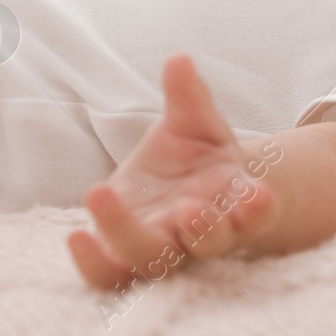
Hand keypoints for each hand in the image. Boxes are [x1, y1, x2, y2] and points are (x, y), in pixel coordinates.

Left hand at [68, 54, 279, 288]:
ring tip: (103, 196)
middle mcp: (205, 234)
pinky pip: (110, 276)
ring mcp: (165, 252)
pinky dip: (94, 263)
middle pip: (209, 243)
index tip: (258, 195)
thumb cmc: (196, 155)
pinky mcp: (126, 260)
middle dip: (204, 230)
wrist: (176, 191)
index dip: (260, 210)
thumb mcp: (194, 122)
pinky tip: (76, 236)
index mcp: (234, 199)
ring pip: (156, 262)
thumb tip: (177, 58)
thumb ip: (189, 96)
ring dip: (137, 242)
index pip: (257, 214)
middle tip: (189, 208)